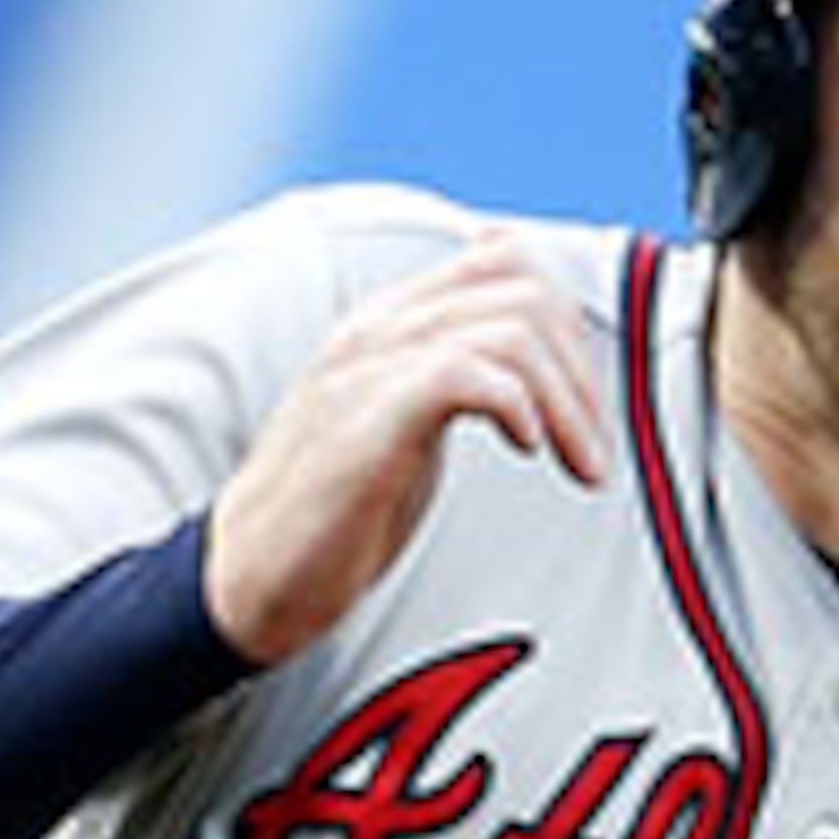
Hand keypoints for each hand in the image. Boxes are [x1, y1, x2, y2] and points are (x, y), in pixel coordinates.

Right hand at [202, 231, 611, 666]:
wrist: (248, 577)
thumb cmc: (328, 514)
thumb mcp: (405, 429)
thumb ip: (455, 383)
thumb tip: (525, 373)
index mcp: (391, 322)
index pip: (504, 260)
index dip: (566, 325)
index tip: (581, 403)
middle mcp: (382, 328)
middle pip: (523, 286)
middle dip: (580, 370)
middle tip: (590, 447)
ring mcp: (371, 368)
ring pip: (510, 328)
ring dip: (567, 401)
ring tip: (576, 462)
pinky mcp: (369, 419)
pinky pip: (467, 373)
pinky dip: (518, 406)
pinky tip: (528, 451)